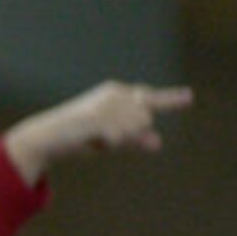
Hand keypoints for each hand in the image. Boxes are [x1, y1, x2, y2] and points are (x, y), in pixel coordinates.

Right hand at [4, 80, 193, 183]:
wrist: (47, 138)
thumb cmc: (77, 137)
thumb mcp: (111, 138)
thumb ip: (135, 139)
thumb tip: (158, 142)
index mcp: (116, 92)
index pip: (149, 98)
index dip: (171, 99)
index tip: (189, 97)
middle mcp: (115, 93)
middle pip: (146, 119)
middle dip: (131, 133)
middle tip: (102, 137)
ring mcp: (109, 104)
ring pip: (138, 129)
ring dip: (120, 140)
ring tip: (95, 137)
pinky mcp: (103, 116)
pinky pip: (123, 139)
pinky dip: (110, 144)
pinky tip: (93, 139)